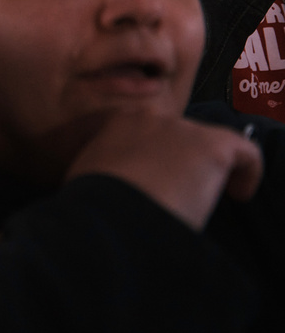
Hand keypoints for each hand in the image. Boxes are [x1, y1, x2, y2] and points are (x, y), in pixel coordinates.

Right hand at [66, 112, 262, 229]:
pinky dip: (247, 173)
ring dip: (208, 170)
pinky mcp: (212, 146)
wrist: (109, 215)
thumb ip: (103, 170)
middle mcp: (151, 117)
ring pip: (209, 146)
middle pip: (180, 135)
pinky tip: (239, 193)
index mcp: (119, 122)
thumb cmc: (92, 205)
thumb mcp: (85, 178)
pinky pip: (245, 154)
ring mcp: (182, 129)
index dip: (160, 155)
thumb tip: (112, 185)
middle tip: (179, 192)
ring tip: (204, 199)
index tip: (160, 178)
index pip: (150, 130)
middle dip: (182, 161)